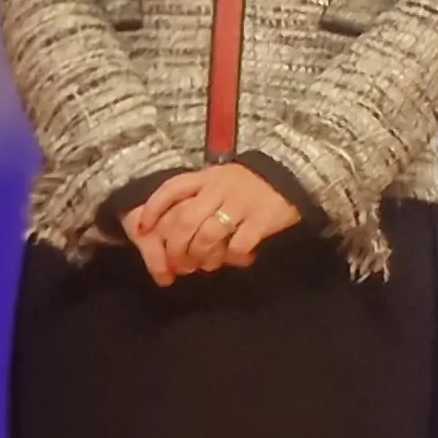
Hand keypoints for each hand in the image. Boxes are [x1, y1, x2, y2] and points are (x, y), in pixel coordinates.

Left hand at [123, 163, 303, 285]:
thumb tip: (172, 229)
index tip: (142, 230)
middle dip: (176, 247)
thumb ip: (199, 197)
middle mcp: (220, 188)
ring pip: (208, 235)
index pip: (171, 189)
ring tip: (204, 265)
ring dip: (200, 255)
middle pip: (185, 220)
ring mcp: (241, 203)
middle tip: (178, 264)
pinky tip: (236, 258)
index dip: (153, 210)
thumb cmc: (251, 183)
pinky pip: (238, 245)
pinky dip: (233, 257)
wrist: (294, 173)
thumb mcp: (221, 180)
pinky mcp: (261, 219)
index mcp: (207, 177)